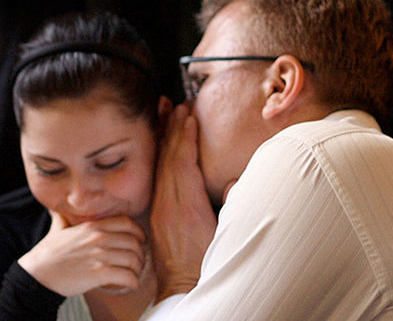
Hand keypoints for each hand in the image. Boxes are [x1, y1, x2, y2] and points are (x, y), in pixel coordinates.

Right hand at [18, 211, 145, 295]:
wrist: (36, 274)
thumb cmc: (47, 254)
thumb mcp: (57, 230)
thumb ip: (63, 219)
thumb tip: (57, 209)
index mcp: (92, 226)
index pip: (127, 223)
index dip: (138, 232)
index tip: (140, 241)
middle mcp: (99, 238)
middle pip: (134, 242)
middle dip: (140, 254)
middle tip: (137, 263)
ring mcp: (99, 255)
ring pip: (133, 260)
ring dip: (137, 269)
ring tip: (134, 275)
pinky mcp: (98, 273)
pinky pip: (127, 276)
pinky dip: (133, 282)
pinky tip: (130, 285)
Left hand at [150, 104, 217, 301]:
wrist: (182, 289)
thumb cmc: (207, 265)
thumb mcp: (226, 237)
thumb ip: (233, 207)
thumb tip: (236, 181)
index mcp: (187, 209)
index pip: (183, 164)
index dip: (185, 138)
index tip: (189, 116)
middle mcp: (169, 205)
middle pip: (168, 158)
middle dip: (171, 128)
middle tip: (174, 103)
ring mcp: (160, 209)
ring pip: (159, 165)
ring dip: (163, 137)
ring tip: (164, 113)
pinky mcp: (157, 213)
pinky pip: (157, 177)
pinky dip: (160, 155)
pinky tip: (161, 145)